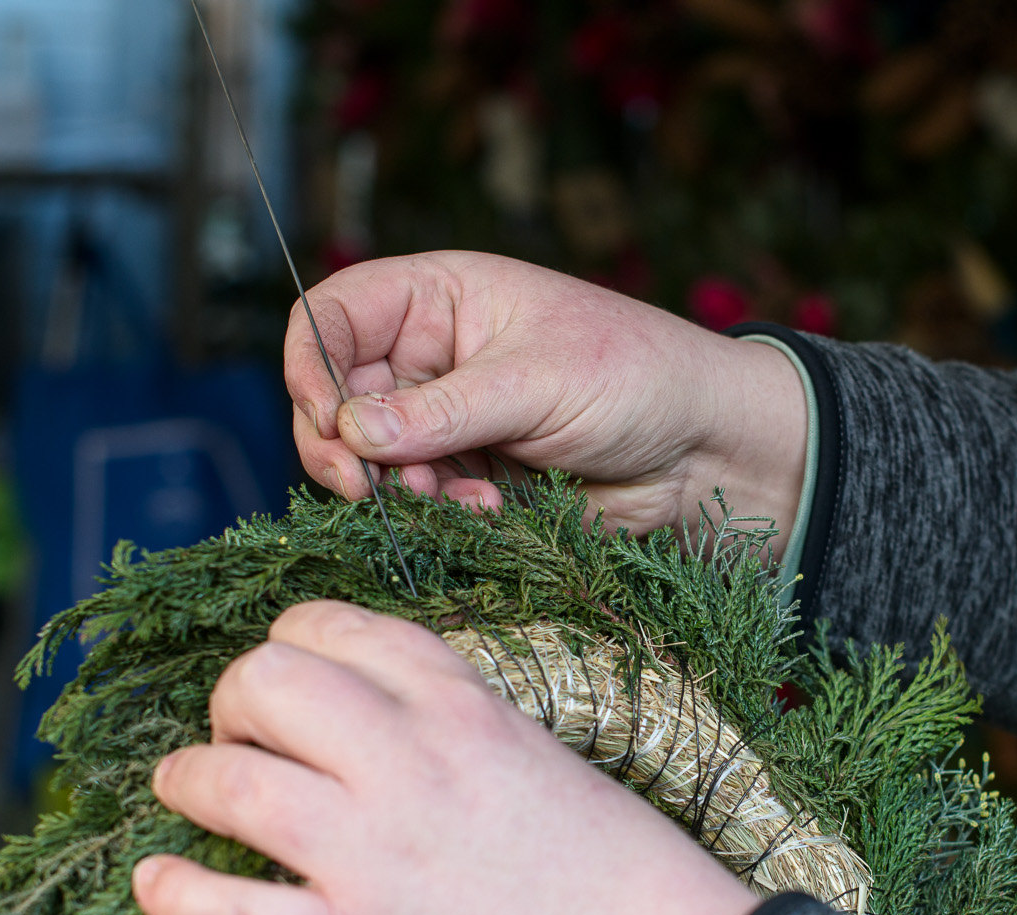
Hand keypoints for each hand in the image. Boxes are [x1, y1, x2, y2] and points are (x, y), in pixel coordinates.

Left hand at [132, 601, 758, 914]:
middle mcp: (412, 763)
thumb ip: (461, 734)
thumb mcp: (546, 763)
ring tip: (186, 797)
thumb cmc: (623, 883)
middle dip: (229, 704)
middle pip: (265, 680)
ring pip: (229, 779)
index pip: (336, 626)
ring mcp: (377, 857)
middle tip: (237, 746)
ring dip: (186, 781)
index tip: (283, 687)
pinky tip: (156, 887)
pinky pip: (227, 910)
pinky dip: (174, 894)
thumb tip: (381, 732)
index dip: (286, 646)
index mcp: (466, 709)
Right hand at [285, 252, 809, 552]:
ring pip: (373, 461)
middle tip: (367, 488)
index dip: (311, 363)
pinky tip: (490, 511)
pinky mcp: (471, 477)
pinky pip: (421, 501)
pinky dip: (441, 513)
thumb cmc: (637, 378)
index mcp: (440, 298)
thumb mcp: (535, 380)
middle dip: (345, 447)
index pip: (334, 317)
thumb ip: (441, 411)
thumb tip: (350, 432)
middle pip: (336, 399)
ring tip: (460, 498)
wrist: (705, 453)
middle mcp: (432, 356)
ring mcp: (449, 420)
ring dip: (402, 488)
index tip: (323, 419)